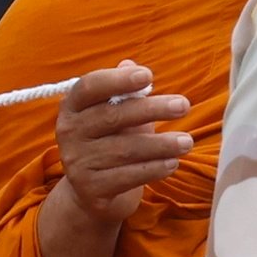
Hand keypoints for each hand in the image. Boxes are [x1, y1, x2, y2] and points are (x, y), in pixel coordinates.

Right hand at [51, 63, 192, 226]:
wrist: (91, 192)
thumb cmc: (109, 141)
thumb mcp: (114, 113)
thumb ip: (124, 92)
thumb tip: (132, 64)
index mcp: (72, 107)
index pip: (89, 87)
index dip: (118, 80)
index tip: (149, 76)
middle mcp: (68, 133)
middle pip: (112, 116)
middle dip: (151, 109)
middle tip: (184, 105)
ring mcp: (77, 163)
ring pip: (124, 150)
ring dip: (160, 144)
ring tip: (187, 142)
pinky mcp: (91, 189)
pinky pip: (128, 176)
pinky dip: (153, 169)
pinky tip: (172, 163)